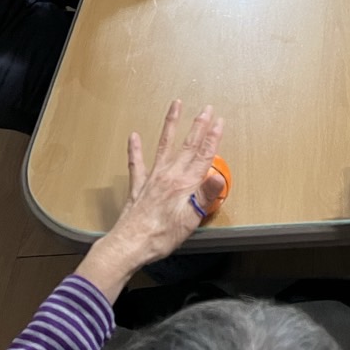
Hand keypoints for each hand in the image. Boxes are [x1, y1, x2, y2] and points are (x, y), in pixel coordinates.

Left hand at [75, 100, 224, 302]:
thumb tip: (219, 176)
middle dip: (199, 126)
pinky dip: (135, 149)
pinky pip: (136, 164)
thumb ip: (205, 196)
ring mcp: (152, 178)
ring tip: (175, 105)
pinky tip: (134, 136)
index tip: (219, 121)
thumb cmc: (162, 236)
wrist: (129, 244)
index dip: (213, 138)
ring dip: (171, 124)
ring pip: (164, 145)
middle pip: (188, 146)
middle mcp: (170, 175)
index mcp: (184, 183)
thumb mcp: (190, 220)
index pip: (203, 156)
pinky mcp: (139, 186)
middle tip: (206, 108)